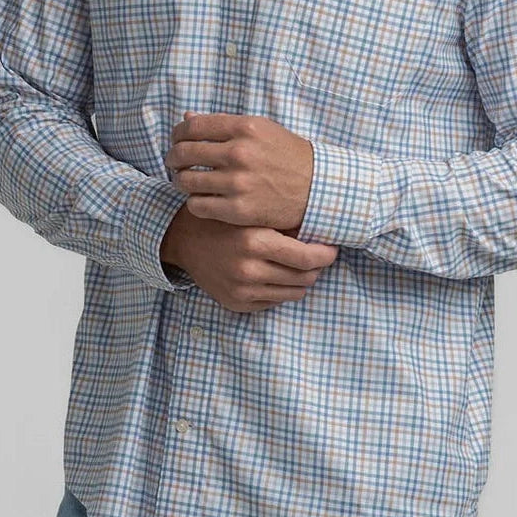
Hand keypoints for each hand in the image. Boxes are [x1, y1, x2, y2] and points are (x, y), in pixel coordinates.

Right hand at [163, 206, 337, 314]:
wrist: (184, 239)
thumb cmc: (224, 219)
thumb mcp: (253, 212)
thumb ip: (285, 223)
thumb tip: (324, 230)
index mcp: (255, 242)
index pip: (308, 258)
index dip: (326, 254)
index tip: (332, 248)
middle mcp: (248, 270)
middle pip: (304, 278)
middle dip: (316, 267)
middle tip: (319, 255)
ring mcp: (241, 291)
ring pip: (293, 293)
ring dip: (301, 280)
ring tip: (298, 265)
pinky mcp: (236, 303)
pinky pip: (274, 302)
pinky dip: (281, 289)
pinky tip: (276, 273)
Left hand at [164, 111, 313, 228]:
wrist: (316, 187)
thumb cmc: (287, 155)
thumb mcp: (261, 129)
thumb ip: (223, 124)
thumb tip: (187, 118)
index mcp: (244, 128)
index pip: (192, 127)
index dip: (177, 134)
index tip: (176, 140)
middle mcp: (239, 153)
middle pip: (184, 153)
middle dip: (173, 158)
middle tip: (174, 162)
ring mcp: (238, 183)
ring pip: (186, 181)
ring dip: (181, 181)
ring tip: (186, 181)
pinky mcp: (238, 210)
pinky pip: (197, 206)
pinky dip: (194, 202)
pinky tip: (202, 199)